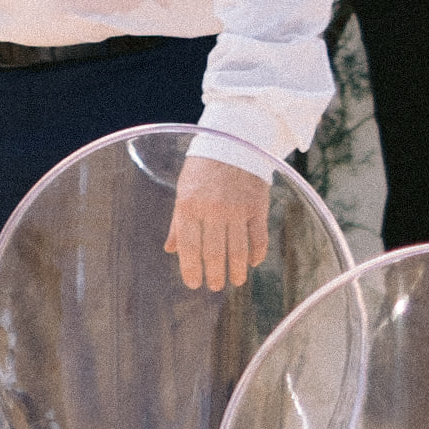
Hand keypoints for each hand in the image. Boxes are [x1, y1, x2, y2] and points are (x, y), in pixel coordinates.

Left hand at [160, 155, 274, 292]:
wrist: (232, 141)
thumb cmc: (202, 169)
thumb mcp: (183, 192)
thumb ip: (178, 223)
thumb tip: (170, 250)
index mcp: (189, 206)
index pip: (190, 247)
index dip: (191, 269)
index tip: (194, 284)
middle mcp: (213, 210)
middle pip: (214, 252)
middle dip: (214, 274)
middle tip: (215, 286)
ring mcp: (237, 209)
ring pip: (238, 249)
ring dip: (236, 270)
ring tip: (235, 281)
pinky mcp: (257, 207)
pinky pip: (258, 237)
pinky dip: (256, 253)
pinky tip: (252, 263)